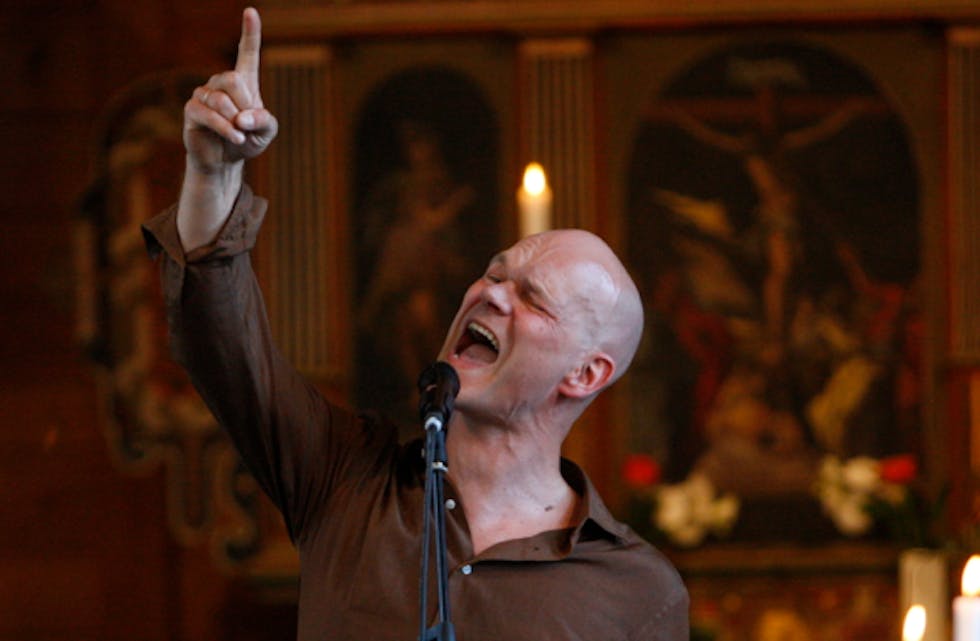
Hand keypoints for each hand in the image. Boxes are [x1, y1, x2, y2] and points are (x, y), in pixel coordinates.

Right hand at [183, 7, 277, 173]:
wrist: (225, 161)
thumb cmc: (247, 141)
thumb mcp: (266, 132)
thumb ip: (264, 121)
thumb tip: (243, 117)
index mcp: (244, 81)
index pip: (247, 52)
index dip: (250, 33)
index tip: (251, 11)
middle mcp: (221, 82)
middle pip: (233, 79)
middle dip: (245, 104)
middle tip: (247, 124)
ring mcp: (204, 94)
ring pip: (221, 100)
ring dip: (235, 121)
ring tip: (240, 134)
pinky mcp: (192, 110)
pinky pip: (209, 114)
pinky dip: (225, 128)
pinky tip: (235, 137)